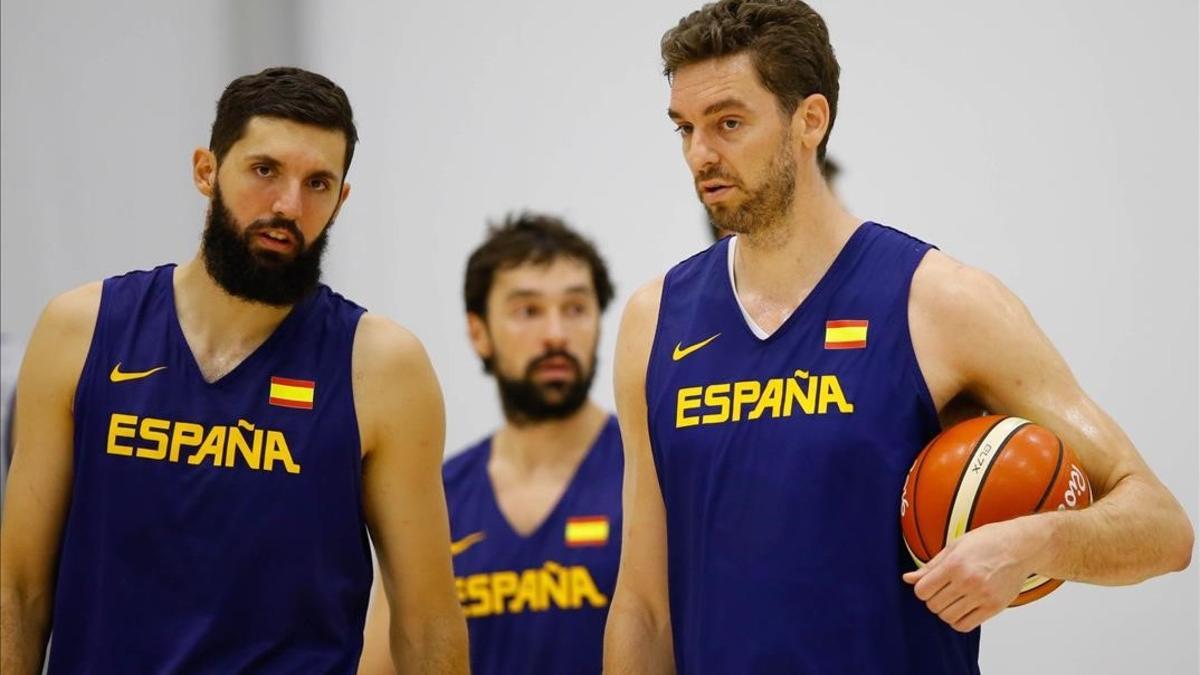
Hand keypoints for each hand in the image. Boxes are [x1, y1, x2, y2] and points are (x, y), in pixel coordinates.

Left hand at [902, 518, 1043, 631]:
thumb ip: (930, 566)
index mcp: (955, 564)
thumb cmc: (987, 542)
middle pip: (934, 605)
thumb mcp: (954, 546)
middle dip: (932, 600)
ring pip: (948, 617)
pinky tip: (962, 609)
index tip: (929, 585)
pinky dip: (958, 621)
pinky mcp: (995, 607)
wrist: (1021, 547)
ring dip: (945, 611)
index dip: (921, 590)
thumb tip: (907, 579)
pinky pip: (966, 625)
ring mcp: (983, 596)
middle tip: (941, 591)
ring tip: (952, 599)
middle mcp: (968, 581)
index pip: (923, 590)